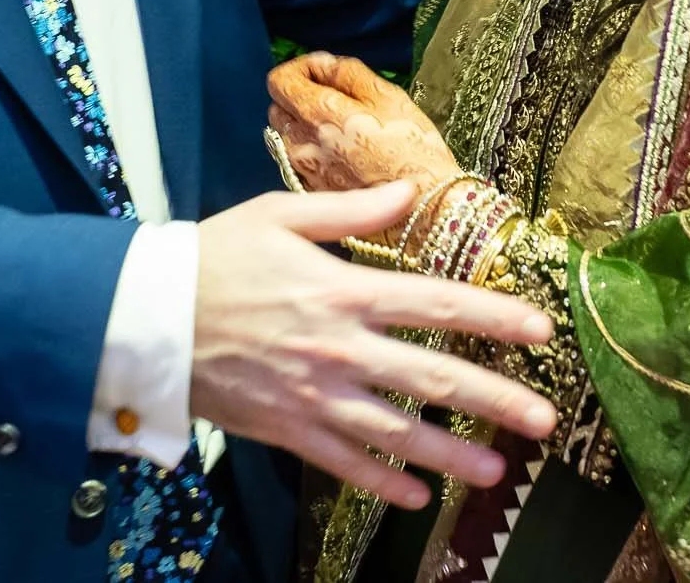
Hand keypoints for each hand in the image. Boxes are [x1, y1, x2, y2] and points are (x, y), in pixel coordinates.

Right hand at [191, 182, 557, 509]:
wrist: (144, 316)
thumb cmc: (212, 256)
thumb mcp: (277, 215)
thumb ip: (350, 211)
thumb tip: (409, 192)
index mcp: (341, 289)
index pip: (436, 302)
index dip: (493, 315)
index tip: (542, 329)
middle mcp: (338, 347)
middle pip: (432, 377)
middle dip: (495, 400)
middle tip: (545, 419)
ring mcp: (314, 394)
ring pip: (397, 432)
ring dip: (452, 454)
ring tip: (497, 472)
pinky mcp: (287, 427)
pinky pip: (344, 462)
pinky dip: (382, 482)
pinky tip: (416, 496)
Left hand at [267, 52, 460, 201]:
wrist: (426, 212)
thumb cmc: (414, 151)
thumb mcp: (388, 97)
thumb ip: (347, 72)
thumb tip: (321, 64)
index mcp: (318, 114)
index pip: (279, 80)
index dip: (301, 68)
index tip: (326, 71)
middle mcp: (302, 144)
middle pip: (279, 108)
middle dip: (300, 95)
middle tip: (337, 97)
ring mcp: (305, 172)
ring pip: (288, 136)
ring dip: (305, 124)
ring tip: (342, 127)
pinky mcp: (315, 193)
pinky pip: (300, 161)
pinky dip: (314, 149)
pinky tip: (345, 153)